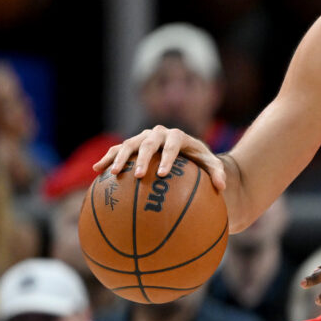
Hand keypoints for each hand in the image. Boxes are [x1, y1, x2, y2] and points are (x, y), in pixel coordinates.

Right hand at [92, 125, 225, 188]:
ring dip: (120, 158)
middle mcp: (157, 133)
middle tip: (140, 176)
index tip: (163, 174)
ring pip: (128, 145)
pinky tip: (97, 171)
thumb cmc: (198, 159)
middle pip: (147, 143)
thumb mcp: (210, 164)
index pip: (172, 145)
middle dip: (142, 159)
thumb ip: (217, 172)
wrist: (185, 150)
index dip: (167, 158)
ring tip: (114, 173)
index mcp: (177, 136)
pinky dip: (107, 159)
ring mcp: (142, 137)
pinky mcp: (131, 144)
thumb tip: (222, 187)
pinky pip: (116, 151)